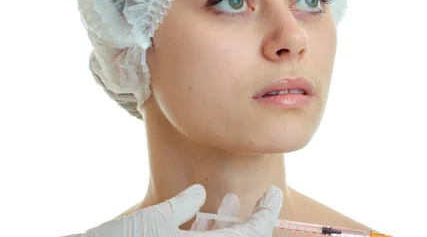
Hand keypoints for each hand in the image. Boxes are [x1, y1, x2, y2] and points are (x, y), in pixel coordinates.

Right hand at [77, 184, 282, 236]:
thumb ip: (182, 206)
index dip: (267, 214)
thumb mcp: (153, 220)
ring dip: (227, 225)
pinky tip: (201, 213)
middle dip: (251, 222)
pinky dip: (206, 232)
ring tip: (229, 200)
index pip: (251, 235)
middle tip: (260, 201)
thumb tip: (199, 194)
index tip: (273, 194)